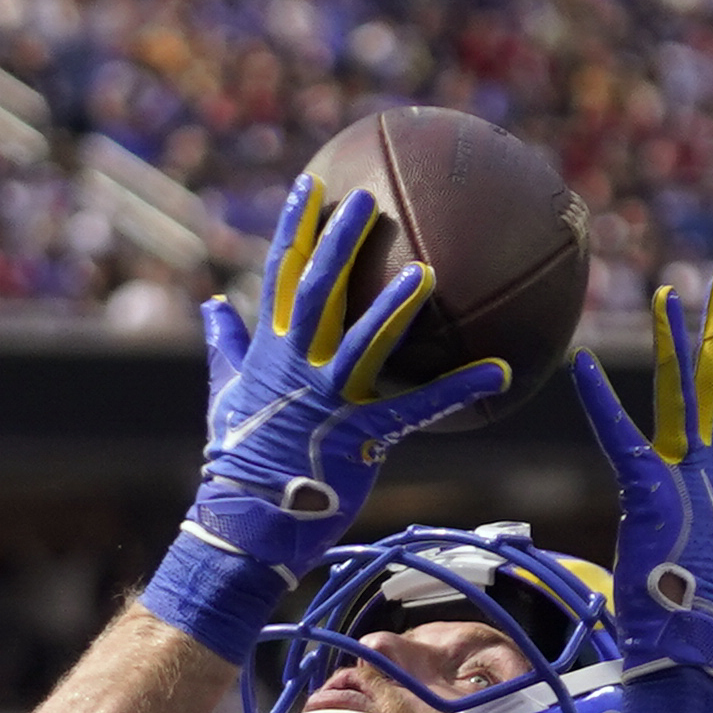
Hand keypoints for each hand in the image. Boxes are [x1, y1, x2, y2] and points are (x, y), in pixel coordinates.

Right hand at [139, 177, 512, 661]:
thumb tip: (213, 305)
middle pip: (317, 293)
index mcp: (270, 352)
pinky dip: (459, 390)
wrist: (244, 526)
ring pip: (364, 343)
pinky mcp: (360, 437)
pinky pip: (417, 409)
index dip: (293, 228)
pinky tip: (499, 371)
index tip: (310, 185)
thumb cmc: (238, 460)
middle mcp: (297, 368)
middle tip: (367, 201)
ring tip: (426, 271)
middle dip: (338, 244)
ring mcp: (328, 401)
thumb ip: (226, 347)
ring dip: (395, 307)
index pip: (279, 277)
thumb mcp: (226, 396)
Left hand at [571, 271, 712, 698]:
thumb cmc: (674, 605)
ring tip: (667, 294)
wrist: (683, 639)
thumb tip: (653, 528)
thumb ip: (662, 521)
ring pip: (685, 392)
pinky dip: (599, 401)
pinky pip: (620, 436)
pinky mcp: (648, 492)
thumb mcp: (669, 547)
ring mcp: (685, 476)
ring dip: (673, 341)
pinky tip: (583, 364)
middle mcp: (711, 469)